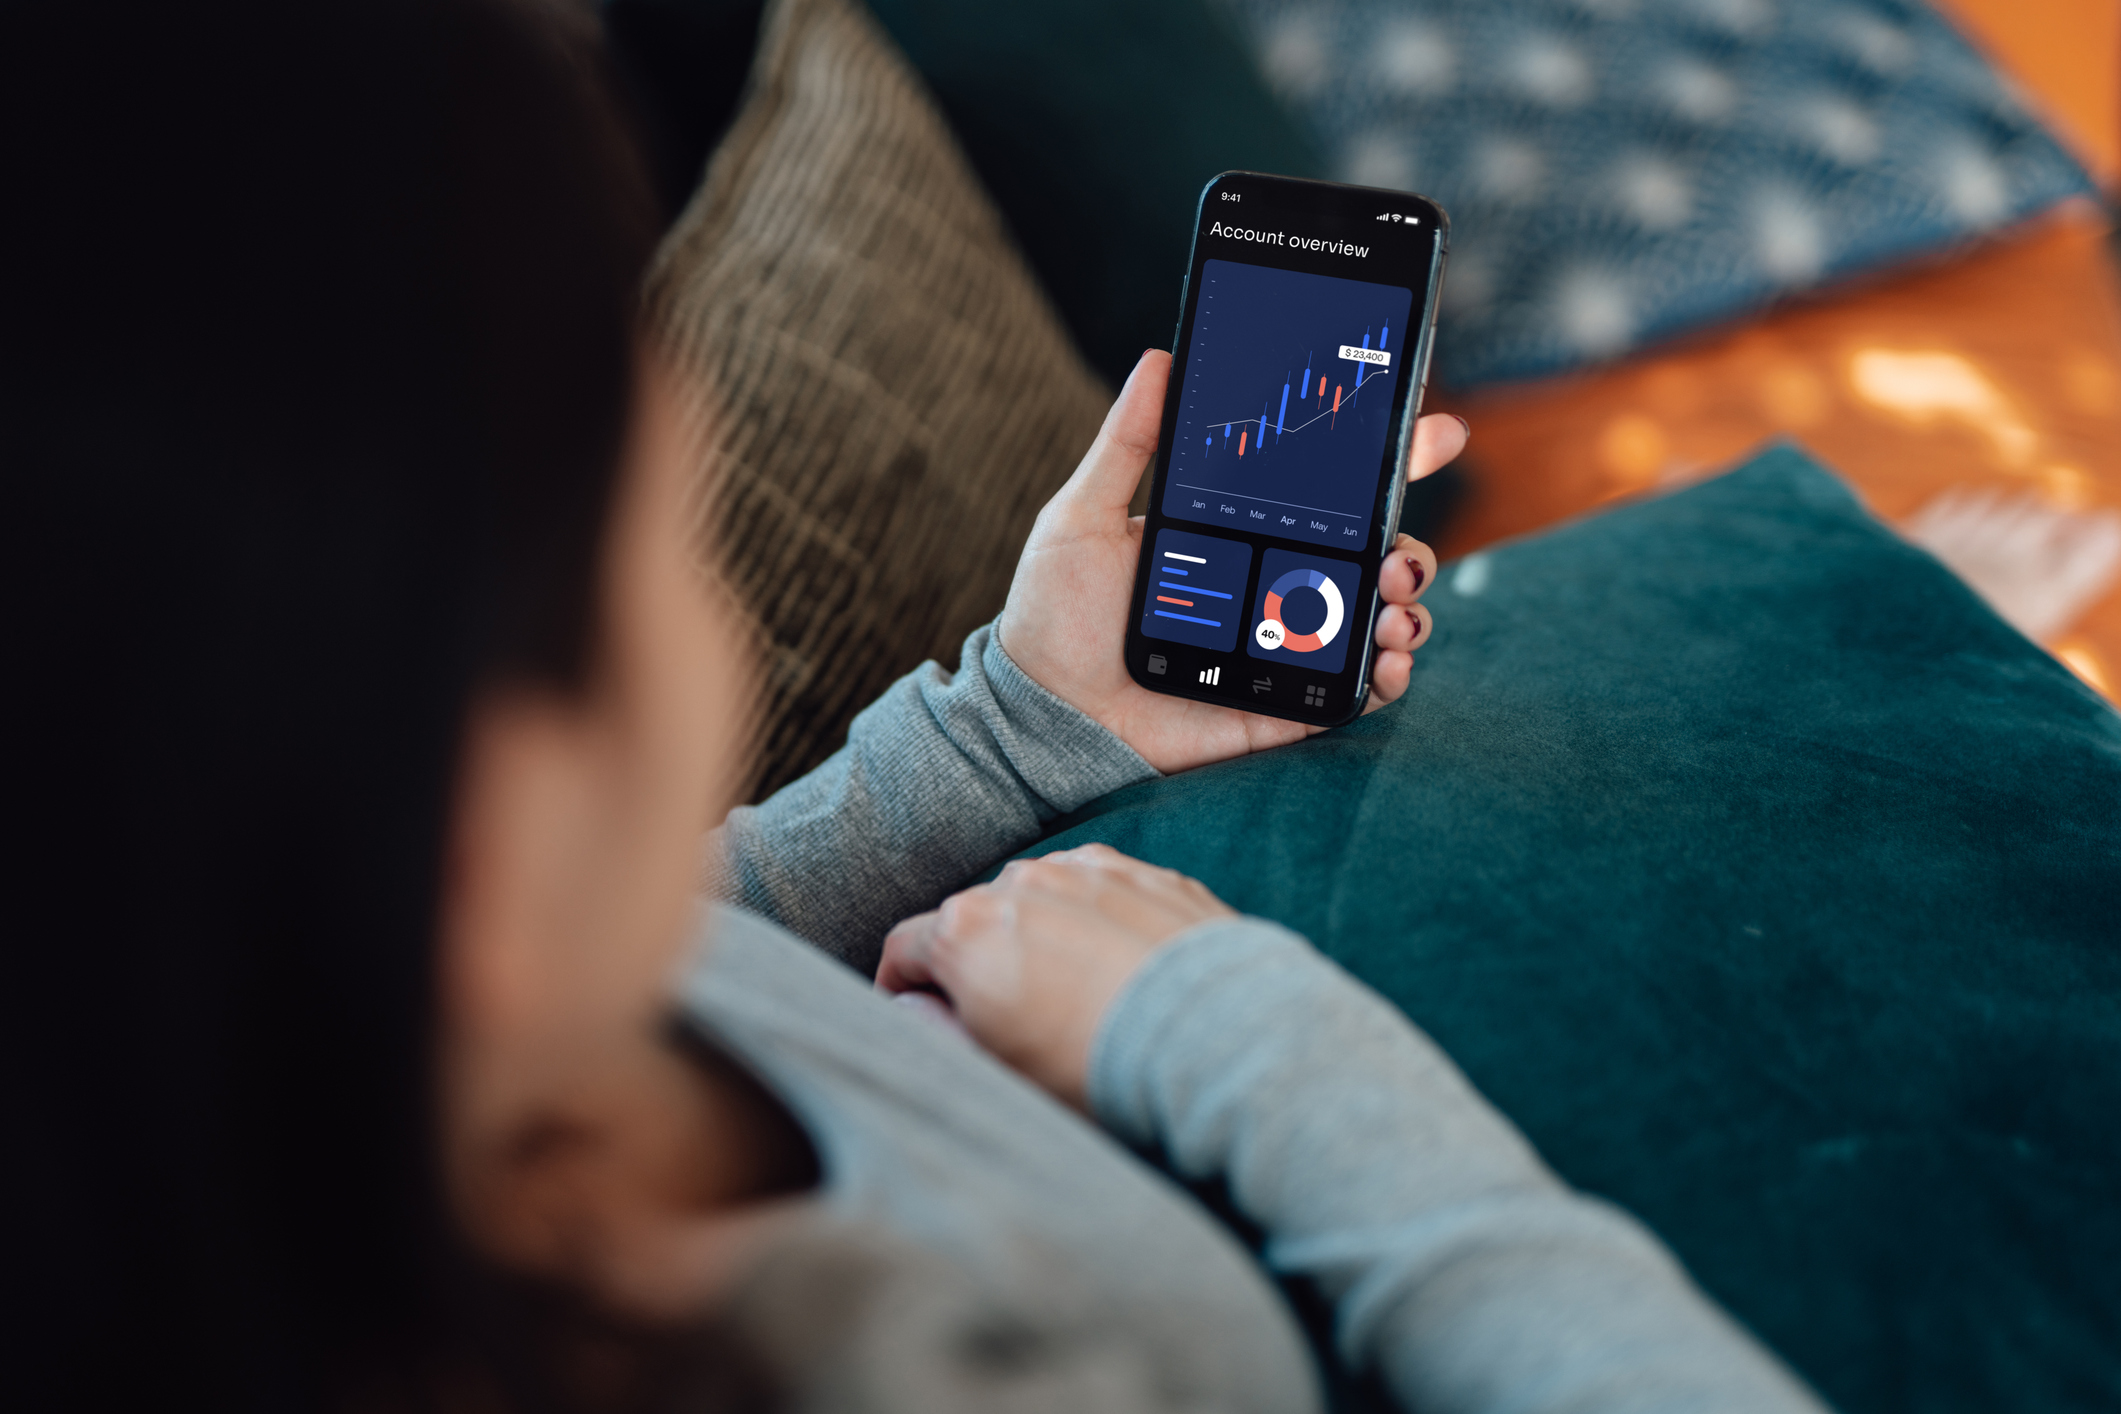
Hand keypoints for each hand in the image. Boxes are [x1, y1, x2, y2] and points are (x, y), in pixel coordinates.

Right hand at [876, 844, 1233, 1106]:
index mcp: (967, 932)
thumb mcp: (999, 1074)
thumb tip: (913, 1010)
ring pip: (1041, 897)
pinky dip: (1099, 920)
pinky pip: (1102, 891)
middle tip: (1008, 1019)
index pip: (905, 949)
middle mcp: (1021, 883)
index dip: (904, 988)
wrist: (1221, 1044)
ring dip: (1042, 934)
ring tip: (1076, 995)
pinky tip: (1122, 969)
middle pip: (975, 918)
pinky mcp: (1148, 872)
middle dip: (979, 960)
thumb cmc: (1101, 1073)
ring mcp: (1088, 868)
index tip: (921, 1013)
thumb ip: (939, 1034)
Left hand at [998, 350, 1467, 774]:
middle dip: (1410, 544)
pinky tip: (1386, 660)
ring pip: (1380, 616)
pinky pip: (1356, 691)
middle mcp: (1275, 584)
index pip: (1329, 488)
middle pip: (1374, 551)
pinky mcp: (1283, 704)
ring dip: (1408, 605)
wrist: (1042, 714)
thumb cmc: (1055, 616)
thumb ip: (1127, 442)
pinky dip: (1387, 675)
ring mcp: (1285, 645)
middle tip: (1396, 551)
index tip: (1434, 426)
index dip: (1389, 455)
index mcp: (1242, 532)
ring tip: (1391, 606)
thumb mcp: (1082, 516)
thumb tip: (1159, 360)